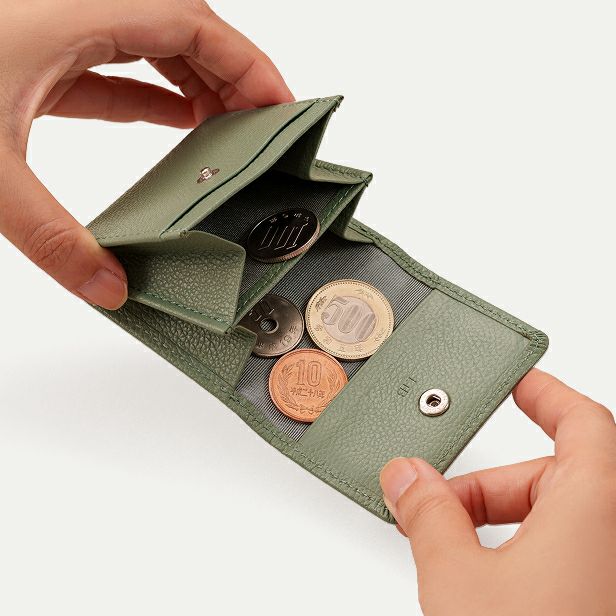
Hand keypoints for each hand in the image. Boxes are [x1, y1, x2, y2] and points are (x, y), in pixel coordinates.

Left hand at [0, 0, 292, 308]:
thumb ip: (56, 240)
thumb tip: (113, 290)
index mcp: (71, 14)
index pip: (191, 22)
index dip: (248, 60)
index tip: (283, 102)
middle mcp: (72, 12)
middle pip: (182, 31)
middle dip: (233, 77)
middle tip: (266, 130)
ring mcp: (57, 34)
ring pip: (153, 48)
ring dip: (198, 86)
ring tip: (231, 134)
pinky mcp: (43, 62)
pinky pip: (120, 72)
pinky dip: (155, 97)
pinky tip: (177, 127)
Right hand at [380, 369, 615, 615]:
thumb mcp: (459, 578)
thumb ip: (429, 515)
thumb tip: (406, 477)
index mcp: (596, 506)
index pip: (582, 420)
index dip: (545, 393)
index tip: (516, 380)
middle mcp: (614, 533)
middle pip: (552, 474)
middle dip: (486, 484)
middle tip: (435, 498)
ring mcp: (607, 568)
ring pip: (555, 516)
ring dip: (498, 521)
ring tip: (448, 546)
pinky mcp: (598, 596)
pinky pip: (564, 551)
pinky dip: (520, 550)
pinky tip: (482, 578)